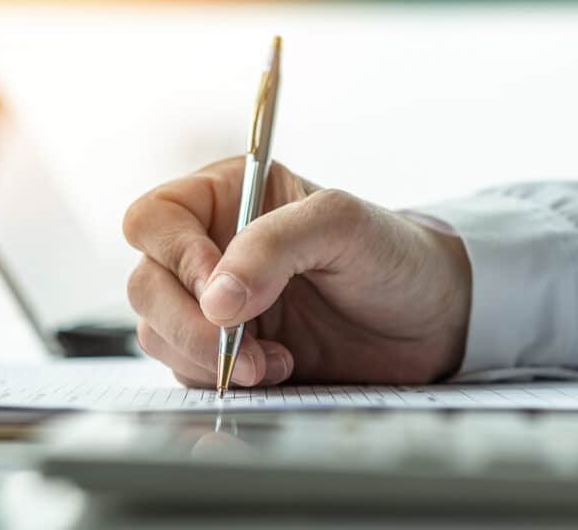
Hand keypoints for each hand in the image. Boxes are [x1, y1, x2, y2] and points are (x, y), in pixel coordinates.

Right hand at [123, 158, 470, 386]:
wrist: (431, 321)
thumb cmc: (393, 256)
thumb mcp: (343, 225)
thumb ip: (275, 245)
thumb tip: (215, 299)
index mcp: (227, 197)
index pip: (155, 219)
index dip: (174, 256)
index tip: (219, 292)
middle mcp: (211, 249)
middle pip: (147, 284)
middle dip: (188, 323)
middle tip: (241, 345)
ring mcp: (217, 305)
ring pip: (158, 333)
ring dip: (206, 357)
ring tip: (273, 360)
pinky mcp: (229, 353)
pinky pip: (189, 371)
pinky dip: (223, 380)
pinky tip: (277, 371)